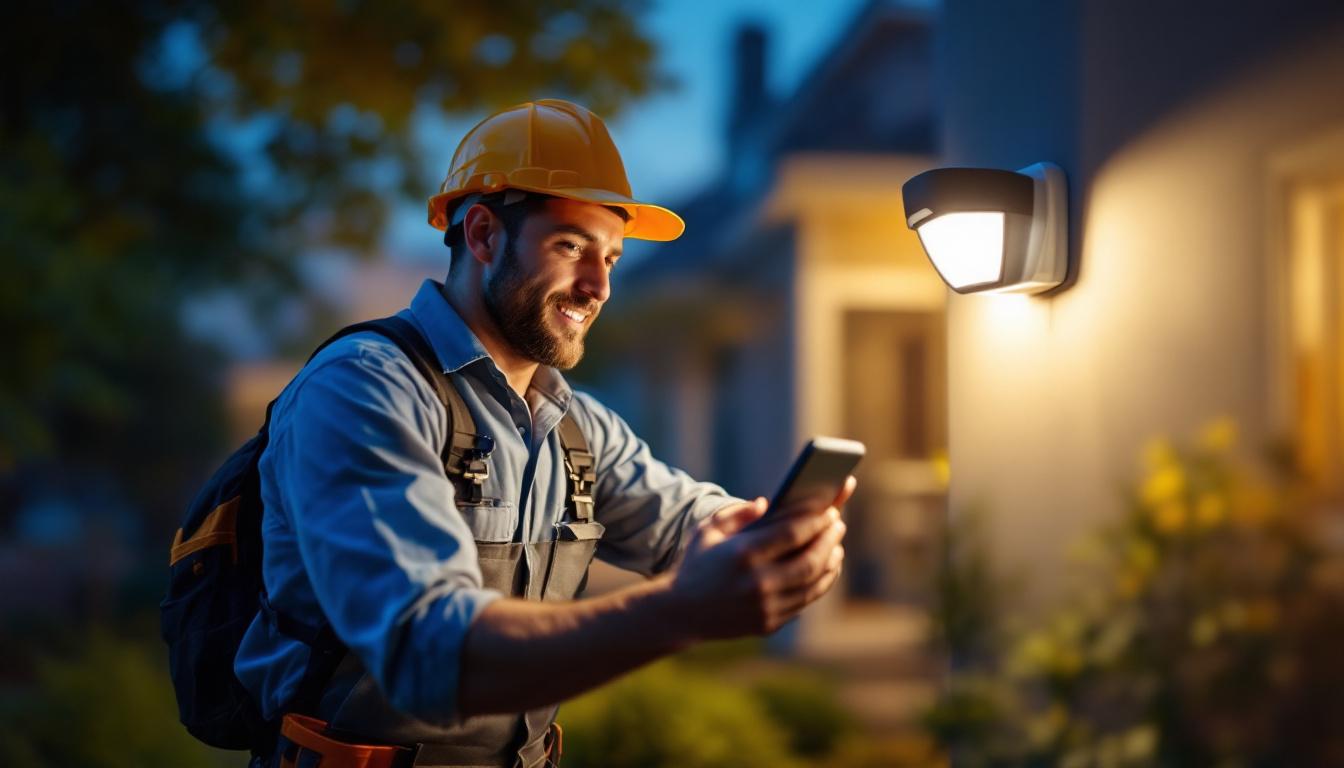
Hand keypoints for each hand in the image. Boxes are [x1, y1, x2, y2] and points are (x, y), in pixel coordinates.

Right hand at [667, 477, 854, 640]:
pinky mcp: (769, 623)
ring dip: (831, 561)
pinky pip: (805, 601)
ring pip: (813, 583)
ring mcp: (765, 607)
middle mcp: (757, 583)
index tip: (829, 509)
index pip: (792, 533)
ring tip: (836, 546)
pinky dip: (821, 583)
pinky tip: (825, 569)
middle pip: (810, 559)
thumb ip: (738, 513)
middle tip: (838, 524)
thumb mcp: (708, 530)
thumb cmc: (696, 564)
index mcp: (743, 554)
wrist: (679, 613)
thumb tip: (768, 503)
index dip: (816, 520)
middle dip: (829, 539)